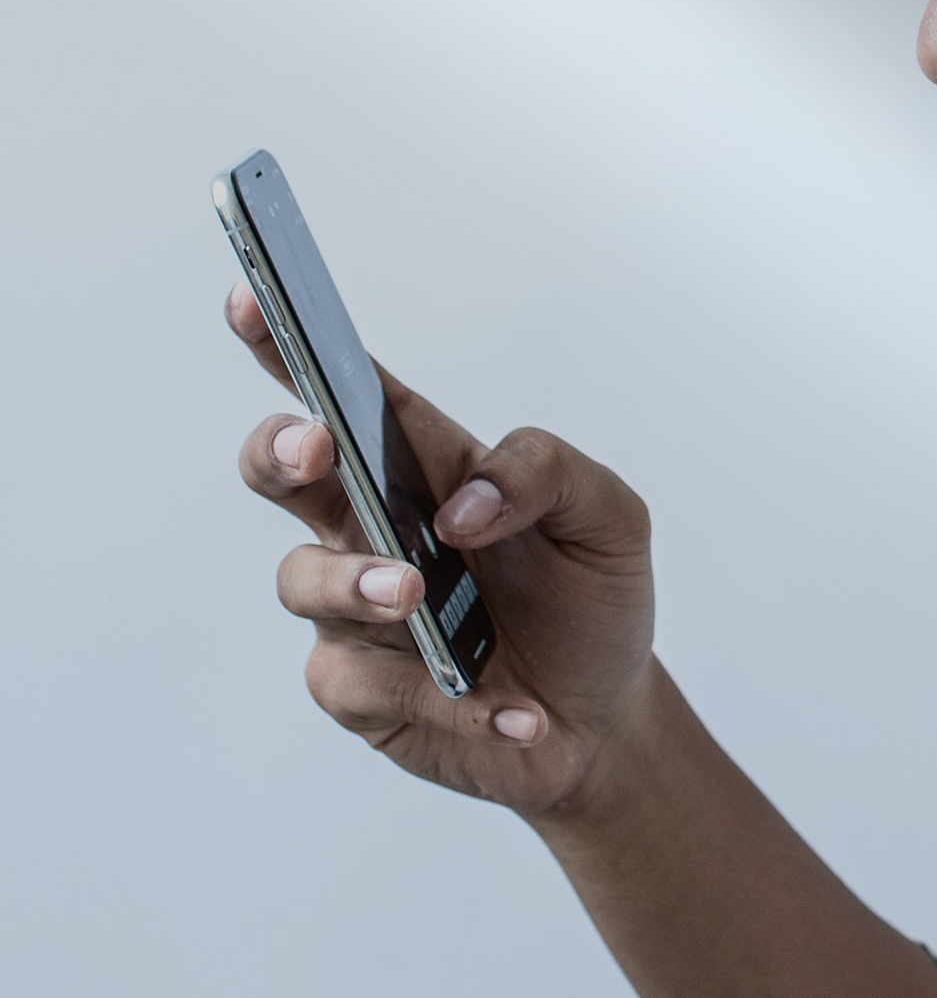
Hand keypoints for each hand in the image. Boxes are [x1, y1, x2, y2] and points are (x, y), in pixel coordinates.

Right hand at [227, 282, 657, 817]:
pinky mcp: (363, 691)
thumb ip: (545, 475)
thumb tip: (461, 505)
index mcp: (428, 468)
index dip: (291, 345)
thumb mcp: (607, 517)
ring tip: (416, 595)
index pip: (350, 393)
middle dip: (281, 449)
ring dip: (356, 583)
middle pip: (284, 469)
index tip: (254, 298)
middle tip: (317, 447)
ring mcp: (357, 611)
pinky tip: (513, 711)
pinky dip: (448, 699)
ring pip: (304, 580)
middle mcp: (375, 529)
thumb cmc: (591, 598)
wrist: (605, 714)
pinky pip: (368, 686)